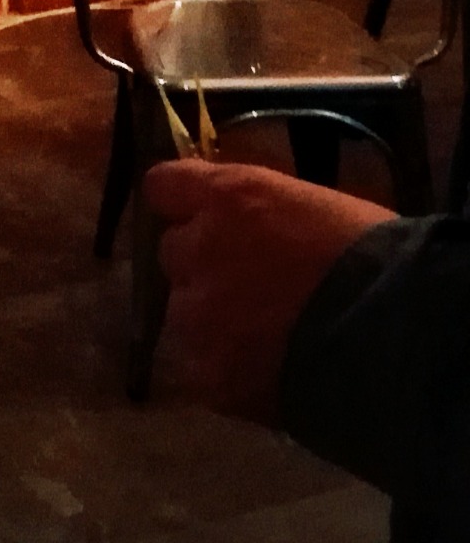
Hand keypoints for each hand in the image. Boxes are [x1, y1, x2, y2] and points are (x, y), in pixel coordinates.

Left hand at [144, 159, 394, 422]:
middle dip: (203, 266)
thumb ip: (261, 212)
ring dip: (211, 321)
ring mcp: (195, 312)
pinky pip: (197, 367)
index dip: (181, 205)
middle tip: (248, 288)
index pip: (163, 186)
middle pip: (173, 251)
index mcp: (227, 196)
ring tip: (262, 342)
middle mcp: (197, 247)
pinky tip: (264, 377)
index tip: (199, 219)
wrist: (400, 340)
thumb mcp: (313, 208)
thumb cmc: (376, 262)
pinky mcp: (205, 372)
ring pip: (183, 312)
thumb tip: (243, 219)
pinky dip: (224, 372)